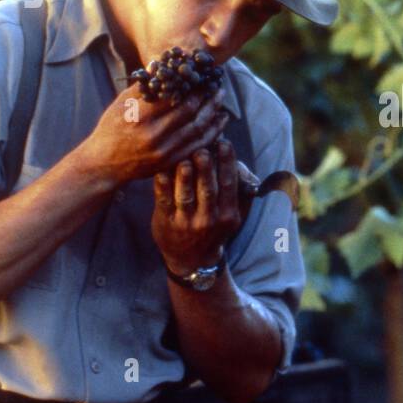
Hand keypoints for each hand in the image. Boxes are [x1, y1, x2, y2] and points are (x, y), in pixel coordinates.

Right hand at [76, 82, 229, 187]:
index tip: (199, 73)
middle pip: (189, 110)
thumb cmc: (111, 129)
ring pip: (198, 128)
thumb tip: (160, 64)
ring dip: (213, 110)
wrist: (104, 164)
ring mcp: (164, 150)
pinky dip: (212, 132)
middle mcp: (153, 134)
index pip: (172, 95)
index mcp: (139, 116)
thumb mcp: (120, 104)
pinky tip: (220, 120)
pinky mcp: (171, 162)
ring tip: (220, 97)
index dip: (189, 83)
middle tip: (214, 82)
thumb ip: (142, 86)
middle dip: (205, 94)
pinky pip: (198, 145)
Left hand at [152, 140, 243, 274]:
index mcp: (228, 214)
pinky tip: (160, 172)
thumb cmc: (214, 228)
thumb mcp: (233, 215)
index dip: (227, 162)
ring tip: (184, 159)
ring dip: (184, 176)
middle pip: (208, 189)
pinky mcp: (166, 223)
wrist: (192, 259)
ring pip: (186, 196)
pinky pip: (164, 202)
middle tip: (202, 148)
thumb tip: (242, 167)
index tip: (224, 143)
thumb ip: (239, 192)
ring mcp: (187, 222)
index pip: (229, 184)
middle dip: (206, 167)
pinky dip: (162, 187)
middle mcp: (209, 219)